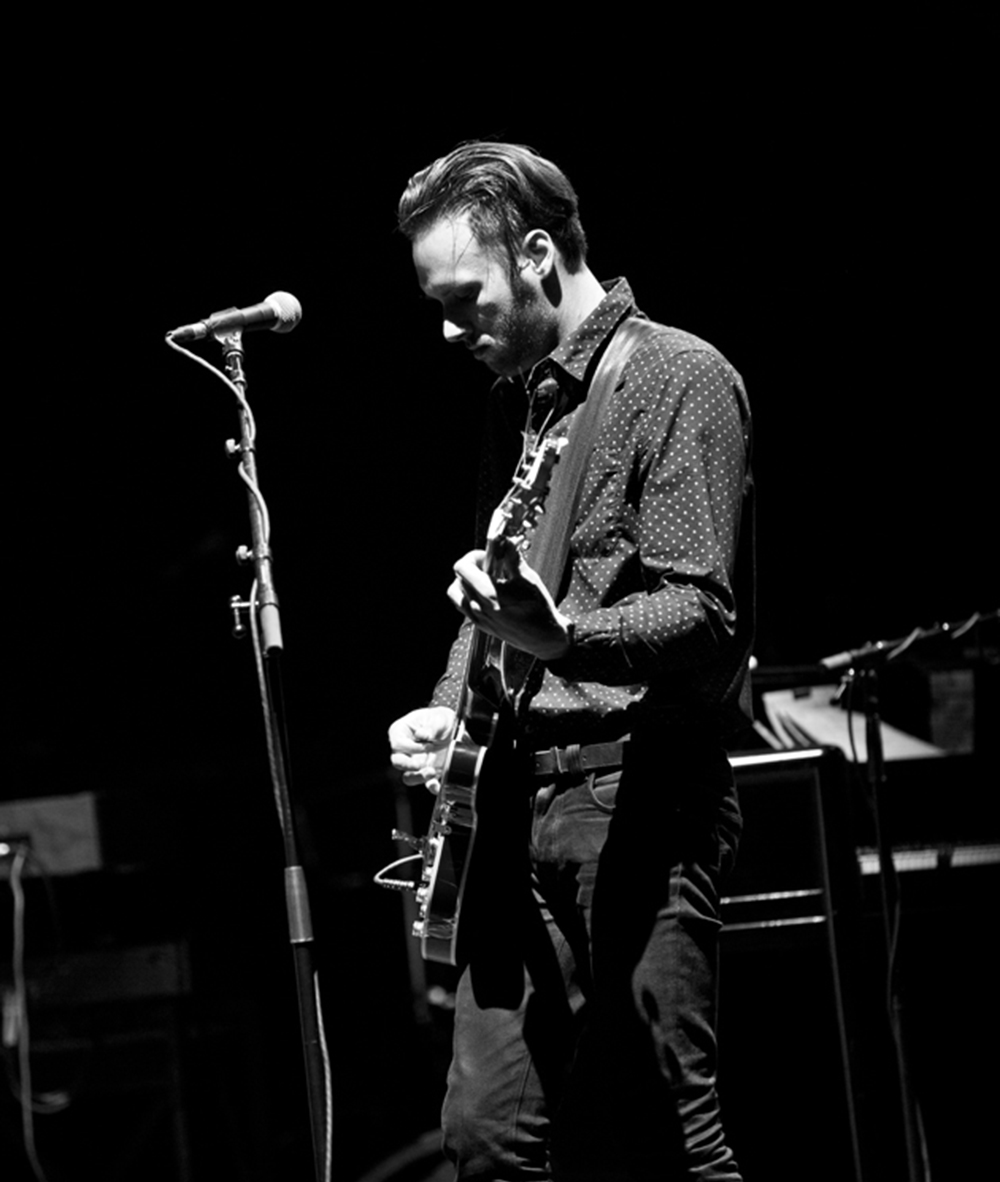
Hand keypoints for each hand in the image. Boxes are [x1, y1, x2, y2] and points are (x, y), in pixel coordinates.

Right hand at [388, 706, 455, 791]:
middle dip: (408, 765)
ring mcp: (415, 762)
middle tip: (421, 764)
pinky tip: (437, 786)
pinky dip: (431, 787)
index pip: (397, 743)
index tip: (428, 744)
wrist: (454, 728)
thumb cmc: (440, 719)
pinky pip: (426, 784)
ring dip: (418, 778)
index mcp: (401, 731)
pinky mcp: (427, 771)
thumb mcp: (439, 719)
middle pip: (397, 762)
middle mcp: (405, 749)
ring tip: (432, 772)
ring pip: (408, 776)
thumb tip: (422, 734)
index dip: (411, 747)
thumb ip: (431, 726)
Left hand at [449, 539, 571, 660]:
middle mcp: (480, 607)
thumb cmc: (540, 609)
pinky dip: (468, 595)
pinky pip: (462, 606)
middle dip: (473, 566)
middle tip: (490, 565)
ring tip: (484, 580)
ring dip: (467, 581)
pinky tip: (484, 593)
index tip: (488, 555)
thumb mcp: (529, 578)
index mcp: (490, 594)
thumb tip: (504, 542)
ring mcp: (478, 618)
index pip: (462, 567)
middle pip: (459, 577)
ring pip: (456, 592)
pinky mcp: (480, 625)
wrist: (544, 637)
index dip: (474, 556)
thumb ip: (512, 558)